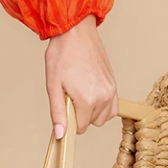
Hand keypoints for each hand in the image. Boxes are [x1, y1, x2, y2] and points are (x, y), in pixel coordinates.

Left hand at [44, 13, 118, 137]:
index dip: (69, 118)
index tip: (63, 104)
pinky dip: (103, 106)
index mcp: (88, 100)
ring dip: (91, 110)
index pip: (81, 127)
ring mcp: (111, 91)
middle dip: (79, 113)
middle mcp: (104, 98)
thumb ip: (58, 112)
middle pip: (91, 122)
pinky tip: (90, 92)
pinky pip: (112, 107)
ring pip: (102, 116)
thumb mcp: (52, 84)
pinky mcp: (114, 84)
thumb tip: (61, 135)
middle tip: (69, 91)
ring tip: (78, 89)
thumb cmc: (61, 54)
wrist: (75, 32)